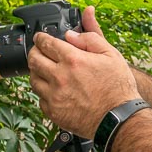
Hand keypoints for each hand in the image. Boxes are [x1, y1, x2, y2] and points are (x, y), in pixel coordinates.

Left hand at [27, 6, 139, 137]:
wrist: (118, 118)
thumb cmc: (118, 87)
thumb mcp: (111, 55)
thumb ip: (90, 38)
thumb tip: (71, 33)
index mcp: (73, 60)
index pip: (46, 43)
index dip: (41, 38)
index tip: (40, 37)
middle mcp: (60, 77)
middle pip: (33, 59)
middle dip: (35, 51)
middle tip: (39, 51)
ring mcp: (54, 96)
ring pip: (33, 78)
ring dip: (37, 71)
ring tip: (46, 70)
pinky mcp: (53, 111)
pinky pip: (40, 98)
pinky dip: (44, 92)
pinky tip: (54, 90)